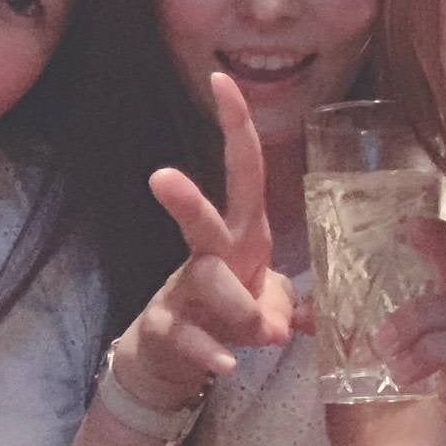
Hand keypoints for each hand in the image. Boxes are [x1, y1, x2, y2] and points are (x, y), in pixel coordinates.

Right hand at [109, 72, 296, 414]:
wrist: (171, 359)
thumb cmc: (228, 311)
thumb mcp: (269, 302)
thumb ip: (285, 304)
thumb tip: (284, 323)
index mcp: (242, 233)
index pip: (243, 170)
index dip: (237, 125)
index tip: (223, 79)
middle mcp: (210, 254)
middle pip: (202, 219)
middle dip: (185, 200)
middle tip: (160, 176)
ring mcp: (182, 290)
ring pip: (207, 283)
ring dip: (240, 309)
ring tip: (260, 335)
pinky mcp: (165, 328)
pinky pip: (190, 338)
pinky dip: (211, 353)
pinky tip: (226, 366)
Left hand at [326, 218, 445, 445]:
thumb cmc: (367, 420)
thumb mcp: (340, 368)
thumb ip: (328, 330)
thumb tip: (300, 307)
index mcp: (435, 326)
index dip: (442, 245)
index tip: (412, 230)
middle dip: (423, 312)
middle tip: (381, 341)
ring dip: (436, 347)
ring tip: (398, 371)